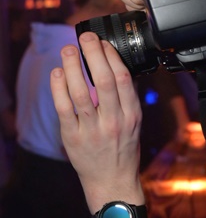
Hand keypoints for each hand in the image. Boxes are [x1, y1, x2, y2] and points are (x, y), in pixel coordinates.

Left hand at [50, 32, 144, 213]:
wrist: (112, 181)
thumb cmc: (123, 149)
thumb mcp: (135, 123)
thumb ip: (127, 98)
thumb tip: (117, 66)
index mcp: (132, 115)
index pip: (123, 79)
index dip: (112, 56)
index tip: (103, 42)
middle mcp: (114, 121)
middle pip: (103, 80)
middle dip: (93, 53)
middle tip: (85, 37)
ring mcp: (92, 130)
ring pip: (81, 91)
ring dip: (73, 66)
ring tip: (68, 49)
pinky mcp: (72, 137)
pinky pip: (63, 107)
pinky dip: (59, 86)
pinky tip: (58, 72)